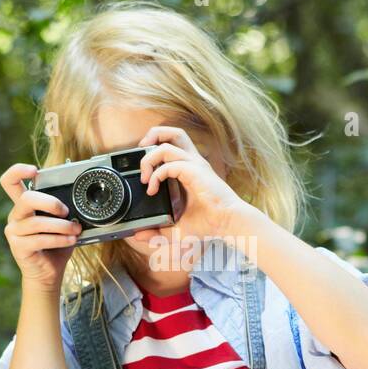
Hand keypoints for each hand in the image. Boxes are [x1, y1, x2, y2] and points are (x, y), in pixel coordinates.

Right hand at [0, 163, 82, 292]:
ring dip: (61, 226)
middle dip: (50, 202)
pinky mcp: (18, 247)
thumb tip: (78, 201)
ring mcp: (14, 231)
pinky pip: (40, 239)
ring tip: (75, 229)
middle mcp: (16, 216)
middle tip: (65, 211)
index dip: (18, 171)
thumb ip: (64, 210)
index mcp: (24, 205)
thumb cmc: (55, 246)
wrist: (48, 273)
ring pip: (37, 222)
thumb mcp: (61, 223)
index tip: (34, 170)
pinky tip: (70, 240)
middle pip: (26, 199)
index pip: (9, 181)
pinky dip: (59, 239)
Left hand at [135, 127, 254, 240]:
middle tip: (141, 155)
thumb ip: (157, 231)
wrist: (228, 224)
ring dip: (149, 157)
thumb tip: (139, 235)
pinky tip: (152, 189)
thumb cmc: (209, 224)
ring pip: (166, 143)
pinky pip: (168, 164)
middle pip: (173, 132)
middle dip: (152, 137)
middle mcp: (193, 163)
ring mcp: (194, 165)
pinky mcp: (194, 172)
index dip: (154, 151)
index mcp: (191, 170)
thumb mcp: (176, 229)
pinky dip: (156, 175)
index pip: (172, 145)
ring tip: (144, 176)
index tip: (144, 173)